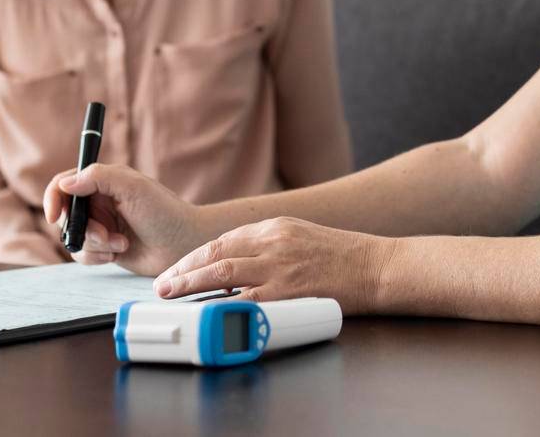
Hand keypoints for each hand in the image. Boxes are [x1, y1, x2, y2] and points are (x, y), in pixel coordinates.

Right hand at [42, 163, 203, 275]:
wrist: (183, 244)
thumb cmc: (164, 212)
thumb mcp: (133, 188)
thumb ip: (98, 178)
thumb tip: (65, 183)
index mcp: (104, 181)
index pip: (65, 183)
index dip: (54, 197)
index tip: (54, 215)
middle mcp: (99, 201)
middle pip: (66, 214)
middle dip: (82, 228)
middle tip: (104, 234)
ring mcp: (101, 225)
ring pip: (73, 236)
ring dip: (94, 244)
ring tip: (120, 244)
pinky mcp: (104, 246)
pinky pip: (82, 254)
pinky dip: (96, 256)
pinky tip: (117, 254)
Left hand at [154, 216, 395, 311]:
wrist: (377, 266)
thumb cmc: (344, 256)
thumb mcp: (302, 237)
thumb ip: (271, 246)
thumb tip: (237, 265)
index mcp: (276, 227)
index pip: (224, 240)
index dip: (195, 256)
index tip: (177, 269)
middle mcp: (273, 242)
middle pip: (216, 254)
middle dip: (184, 270)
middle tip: (163, 285)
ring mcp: (280, 267)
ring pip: (223, 273)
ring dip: (192, 285)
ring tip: (172, 296)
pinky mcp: (290, 292)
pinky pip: (247, 299)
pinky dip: (222, 305)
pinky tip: (206, 313)